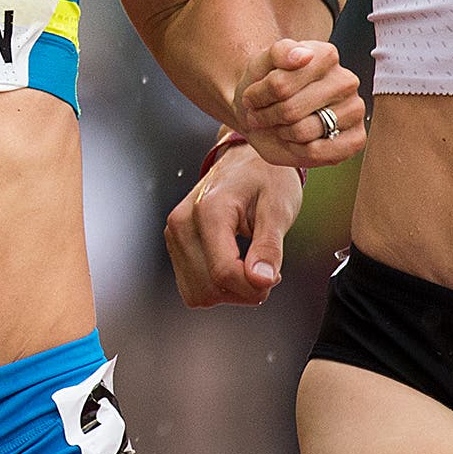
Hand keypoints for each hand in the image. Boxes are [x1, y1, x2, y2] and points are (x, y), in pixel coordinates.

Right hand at [164, 140, 303, 306]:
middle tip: (265, 270)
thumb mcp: (278, 209)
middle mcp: (182, 222)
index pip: (223, 272)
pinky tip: (232, 267)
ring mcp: (174, 234)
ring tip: (249, 267)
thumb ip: (269, 247)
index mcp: (209, 210)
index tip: (274, 276)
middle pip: (210, 287)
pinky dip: (215, 288)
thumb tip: (262, 280)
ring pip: (198, 294)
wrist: (247, 159)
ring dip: (229, 292)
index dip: (254, 287)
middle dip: (244, 291)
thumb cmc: (266, 178)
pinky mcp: (174, 244)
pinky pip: (192, 287)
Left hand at [233, 38, 366, 167]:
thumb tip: (304, 55)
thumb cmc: (265, 85)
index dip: (259, 95)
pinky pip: (318, 152)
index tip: (253, 94)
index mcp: (325, 56)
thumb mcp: (261, 63)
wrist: (262, 112)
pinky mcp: (356, 139)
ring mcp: (354, 110)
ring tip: (279, 124)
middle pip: (290, 109)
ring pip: (303, 131)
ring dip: (282, 132)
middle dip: (267, 116)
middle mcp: (345, 81)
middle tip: (260, 114)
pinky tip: (297, 139)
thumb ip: (279, 52)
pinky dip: (298, 150)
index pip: (280, 84)